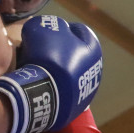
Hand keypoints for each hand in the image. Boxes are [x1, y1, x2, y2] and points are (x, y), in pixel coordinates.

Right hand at [0, 16, 102, 132]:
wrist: (43, 95)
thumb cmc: (46, 57)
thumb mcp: (40, 29)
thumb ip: (45, 24)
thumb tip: (45, 28)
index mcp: (93, 48)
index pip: (79, 30)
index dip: (60, 28)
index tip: (45, 31)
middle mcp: (95, 69)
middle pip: (75, 53)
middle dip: (60, 50)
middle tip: (40, 50)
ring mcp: (86, 91)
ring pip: (70, 74)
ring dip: (57, 70)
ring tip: (38, 69)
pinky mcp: (74, 108)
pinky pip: (63, 92)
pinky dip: (54, 87)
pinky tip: (40, 85)